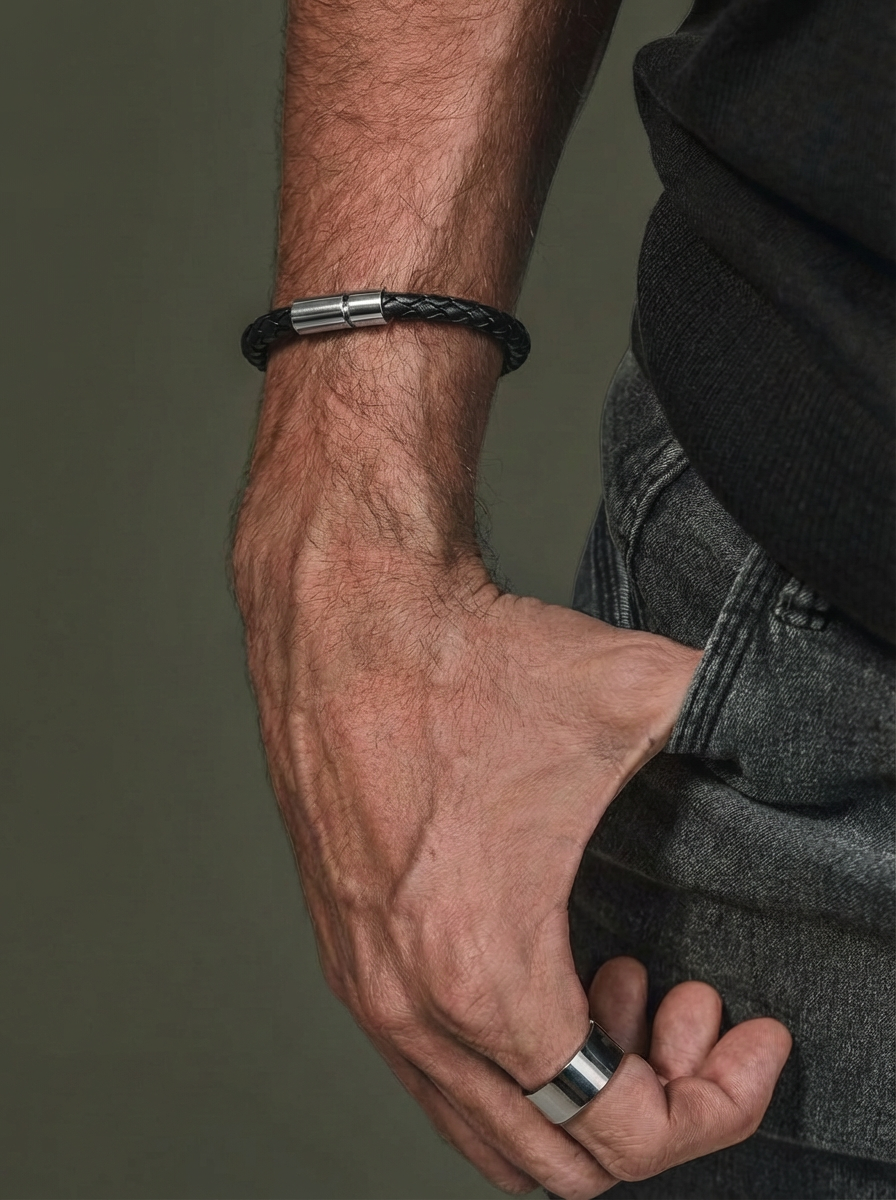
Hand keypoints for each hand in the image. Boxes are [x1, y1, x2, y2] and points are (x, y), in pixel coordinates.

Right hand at [233, 508, 789, 1198]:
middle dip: (651, 1103)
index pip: (624, 1136)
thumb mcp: (637, 696)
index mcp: (486, 972)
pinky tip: (546, 964)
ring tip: (617, 988)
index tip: (751, 1030)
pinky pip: (439, 1076)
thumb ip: (745, 724)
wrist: (348, 617)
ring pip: (488, 1133)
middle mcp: (413, 1007)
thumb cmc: (466, 666)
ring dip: (576, 1087)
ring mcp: (370, 989)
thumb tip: (815, 733)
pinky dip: (511, 1061)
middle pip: (557, 1162)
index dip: (720, 1102)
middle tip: (685, 1008)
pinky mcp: (350, 957)